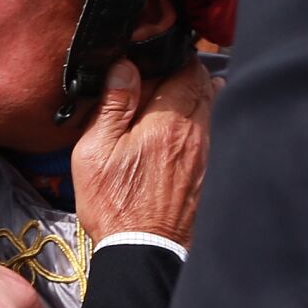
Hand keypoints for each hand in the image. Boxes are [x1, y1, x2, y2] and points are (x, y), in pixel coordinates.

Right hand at [71, 59, 216, 246]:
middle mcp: (195, 134)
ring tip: (170, 97)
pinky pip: (211, 134)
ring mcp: (206, 155)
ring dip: (195, 97)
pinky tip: (179, 130)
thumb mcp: (96, 151)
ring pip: (211, 109)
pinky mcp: (207, 174)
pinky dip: (199, 122)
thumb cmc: (114, 203)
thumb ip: (113, 105)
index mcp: (168, 122)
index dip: (175, 57)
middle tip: (163, 73)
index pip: (188, 70)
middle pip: (205, 86)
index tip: (156, 57)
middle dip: (187, 73)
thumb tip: (125, 66)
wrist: (143, 251)